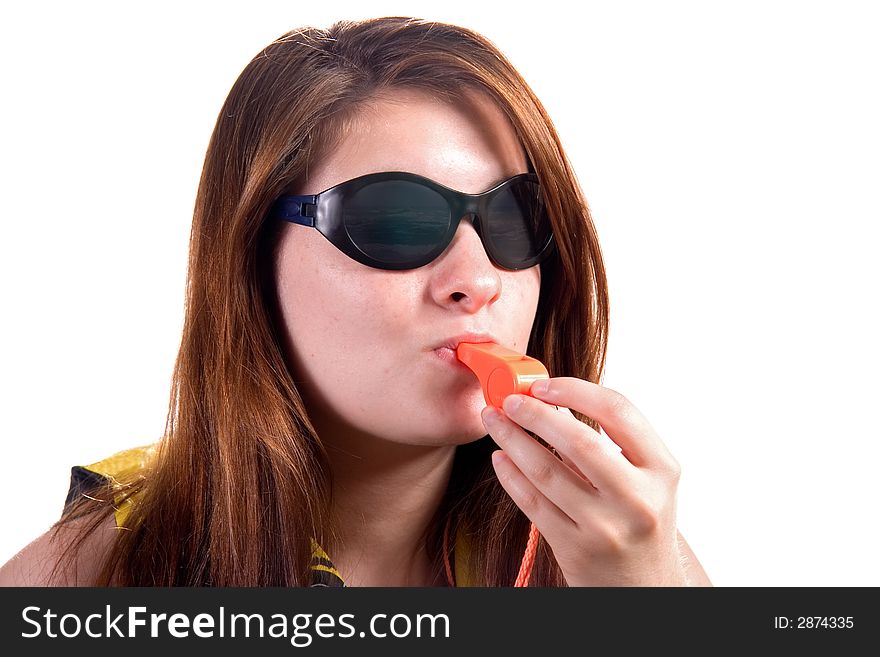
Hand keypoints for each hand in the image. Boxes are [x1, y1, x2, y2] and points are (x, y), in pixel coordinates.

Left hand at [482, 377, 687, 585]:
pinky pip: (533, 503)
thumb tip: (554, 399)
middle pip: (579, 441)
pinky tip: (500, 458)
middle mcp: (638, 499)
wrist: (644, 588)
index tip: (543, 385)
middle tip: (509, 400)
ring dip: (512, 439)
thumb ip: (608, 441)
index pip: (619, 412)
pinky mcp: (575, 549)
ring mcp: (605, 527)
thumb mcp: (644, 479)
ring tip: (494, 421)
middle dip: (535, 414)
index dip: (575, 391)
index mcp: (662, 470)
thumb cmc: (640, 520)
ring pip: (547, 472)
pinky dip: (510, 476)